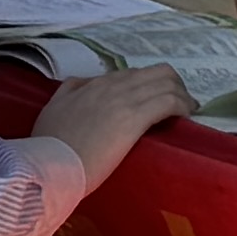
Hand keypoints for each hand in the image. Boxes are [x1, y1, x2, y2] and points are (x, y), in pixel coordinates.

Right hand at [34, 66, 191, 184]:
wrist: (49, 163)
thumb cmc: (49, 143)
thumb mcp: (53, 107)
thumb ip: (69, 92)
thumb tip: (82, 85)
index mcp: (93, 83)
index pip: (133, 75)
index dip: (149, 86)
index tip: (156, 101)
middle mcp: (111, 85)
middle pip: (156, 72)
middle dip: (173, 86)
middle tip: (179, 106)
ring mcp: (124, 99)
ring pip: (166, 81)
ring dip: (181, 95)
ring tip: (187, 112)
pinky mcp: (135, 117)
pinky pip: (168, 101)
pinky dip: (182, 106)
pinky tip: (187, 116)